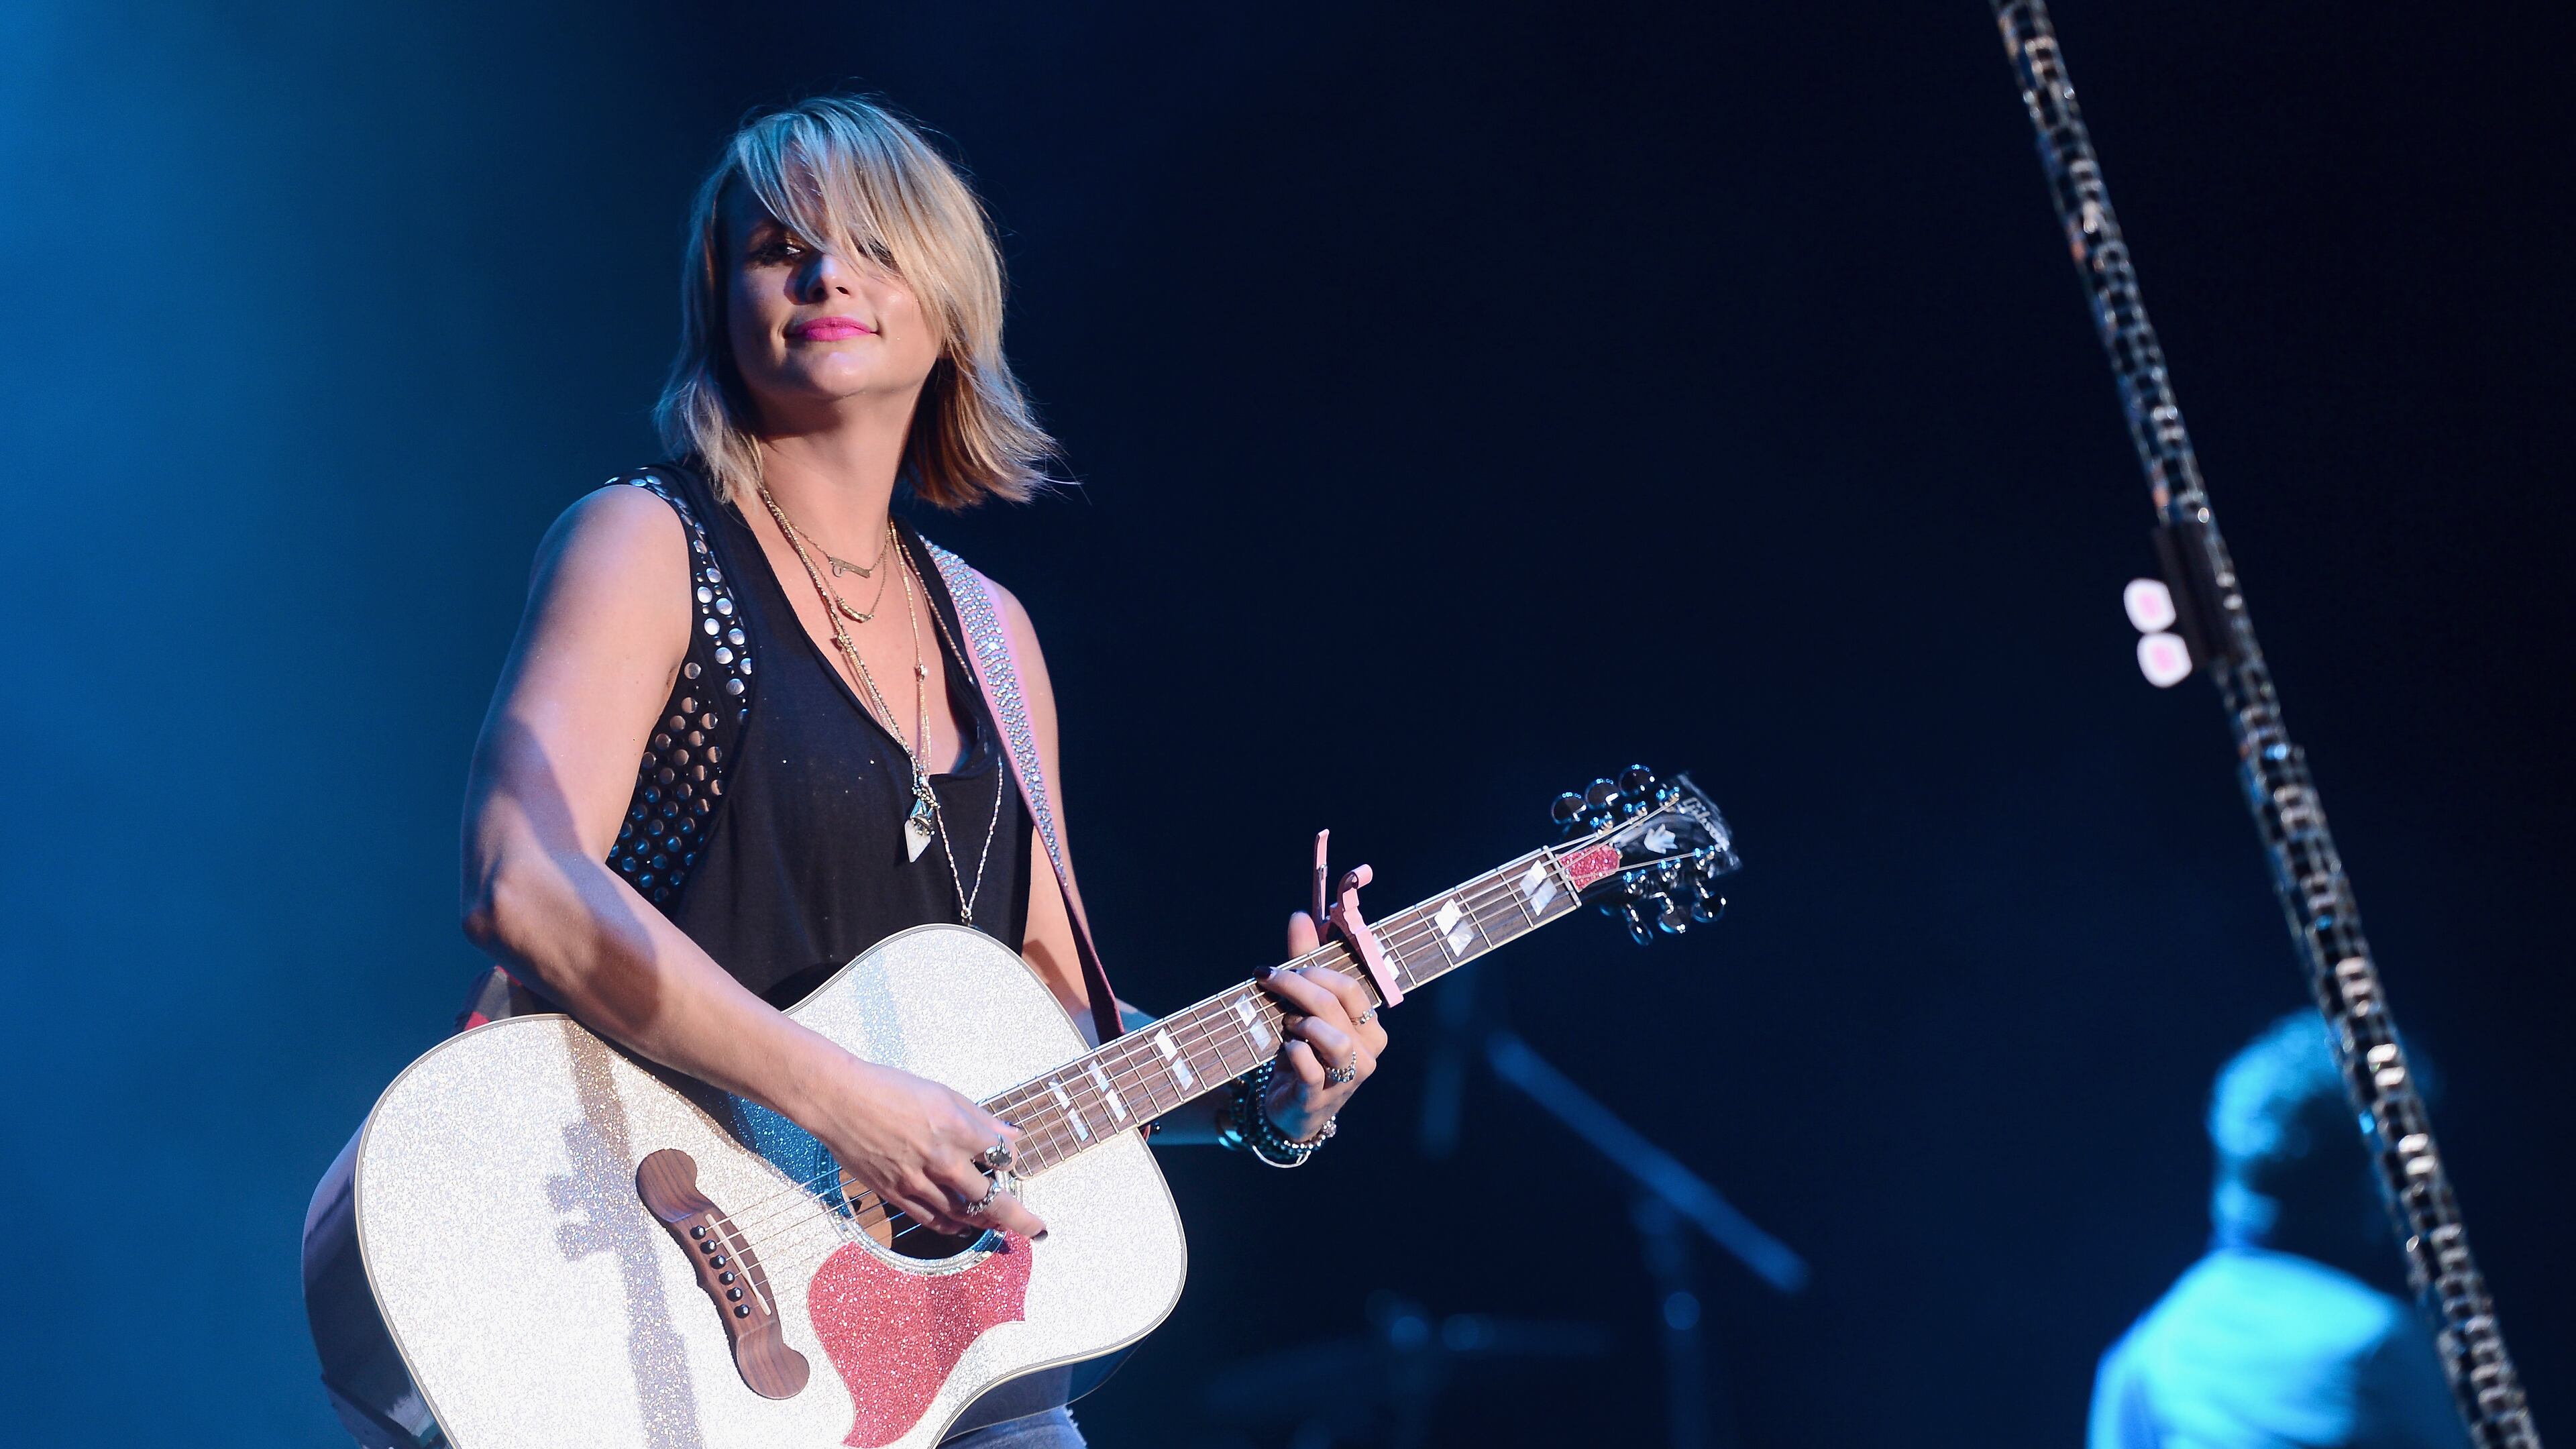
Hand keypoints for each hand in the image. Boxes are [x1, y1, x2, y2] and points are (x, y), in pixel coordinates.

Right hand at [801, 1057, 1045, 1239]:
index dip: (1013, 1160)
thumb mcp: (943, 1093)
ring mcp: (918, 1181)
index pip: (1003, 1157)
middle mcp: (942, 1160)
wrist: (839, 1100)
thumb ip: (980, 1119)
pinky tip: (962, 1228)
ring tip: (1002, 1228)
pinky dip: (952, 1227)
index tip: (1013, 1160)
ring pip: (962, 1214)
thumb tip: (1012, 1136)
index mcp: (957, 1129)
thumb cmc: (890, 1088)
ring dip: (986, 1223)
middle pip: (991, 1199)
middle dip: (1019, 1217)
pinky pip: (931, 1220)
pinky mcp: (895, 1194)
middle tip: (1037, 1229)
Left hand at [1255, 910, 1390, 1140]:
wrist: (1291, 1108)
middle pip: (1335, 1005)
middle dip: (1297, 985)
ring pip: (1333, 1038)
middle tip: (1269, 978)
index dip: (1314, 970)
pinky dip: (1294, 1052)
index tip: (1279, 967)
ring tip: (1286, 1023)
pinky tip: (1286, 1049)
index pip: (1350, 987)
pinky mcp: (1320, 1097)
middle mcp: (1366, 1052)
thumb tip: (1301, 916)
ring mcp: (1347, 1078)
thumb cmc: (1304, 1052)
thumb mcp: (1303, 1007)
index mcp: (1370, 1028)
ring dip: (1301, 1023)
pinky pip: (1311, 1068)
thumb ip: (1304, 963)